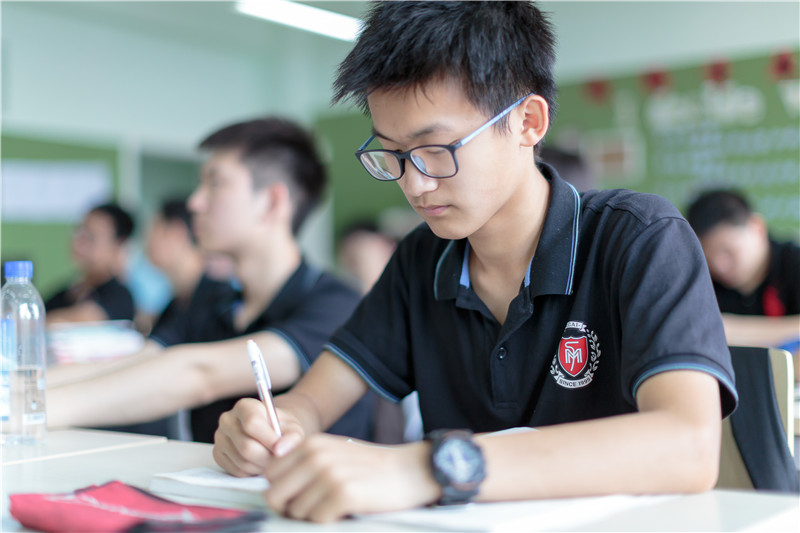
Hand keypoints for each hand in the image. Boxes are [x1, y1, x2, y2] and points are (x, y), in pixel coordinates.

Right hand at [213, 398, 304, 476]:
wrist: (270, 432)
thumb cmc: (281, 429)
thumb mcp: (293, 428)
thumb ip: (291, 438)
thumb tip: (280, 450)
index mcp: (245, 406)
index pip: (252, 424)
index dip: (269, 440)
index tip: (280, 448)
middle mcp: (228, 419)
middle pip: (246, 447)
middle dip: (267, 458)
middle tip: (279, 460)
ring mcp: (220, 437)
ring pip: (242, 462)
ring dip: (261, 467)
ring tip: (271, 460)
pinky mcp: (218, 454)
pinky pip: (236, 471)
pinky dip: (251, 472)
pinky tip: (259, 463)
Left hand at [265, 434, 439, 522]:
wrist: (410, 470)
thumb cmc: (370, 468)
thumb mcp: (334, 453)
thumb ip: (304, 465)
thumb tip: (275, 491)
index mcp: (311, 444)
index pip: (270, 475)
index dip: (280, 492)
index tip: (297, 498)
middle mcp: (316, 456)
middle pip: (275, 495)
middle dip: (289, 509)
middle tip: (311, 511)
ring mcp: (329, 475)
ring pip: (296, 512)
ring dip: (312, 517)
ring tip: (334, 508)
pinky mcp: (344, 494)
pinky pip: (317, 520)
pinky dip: (328, 521)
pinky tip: (345, 512)